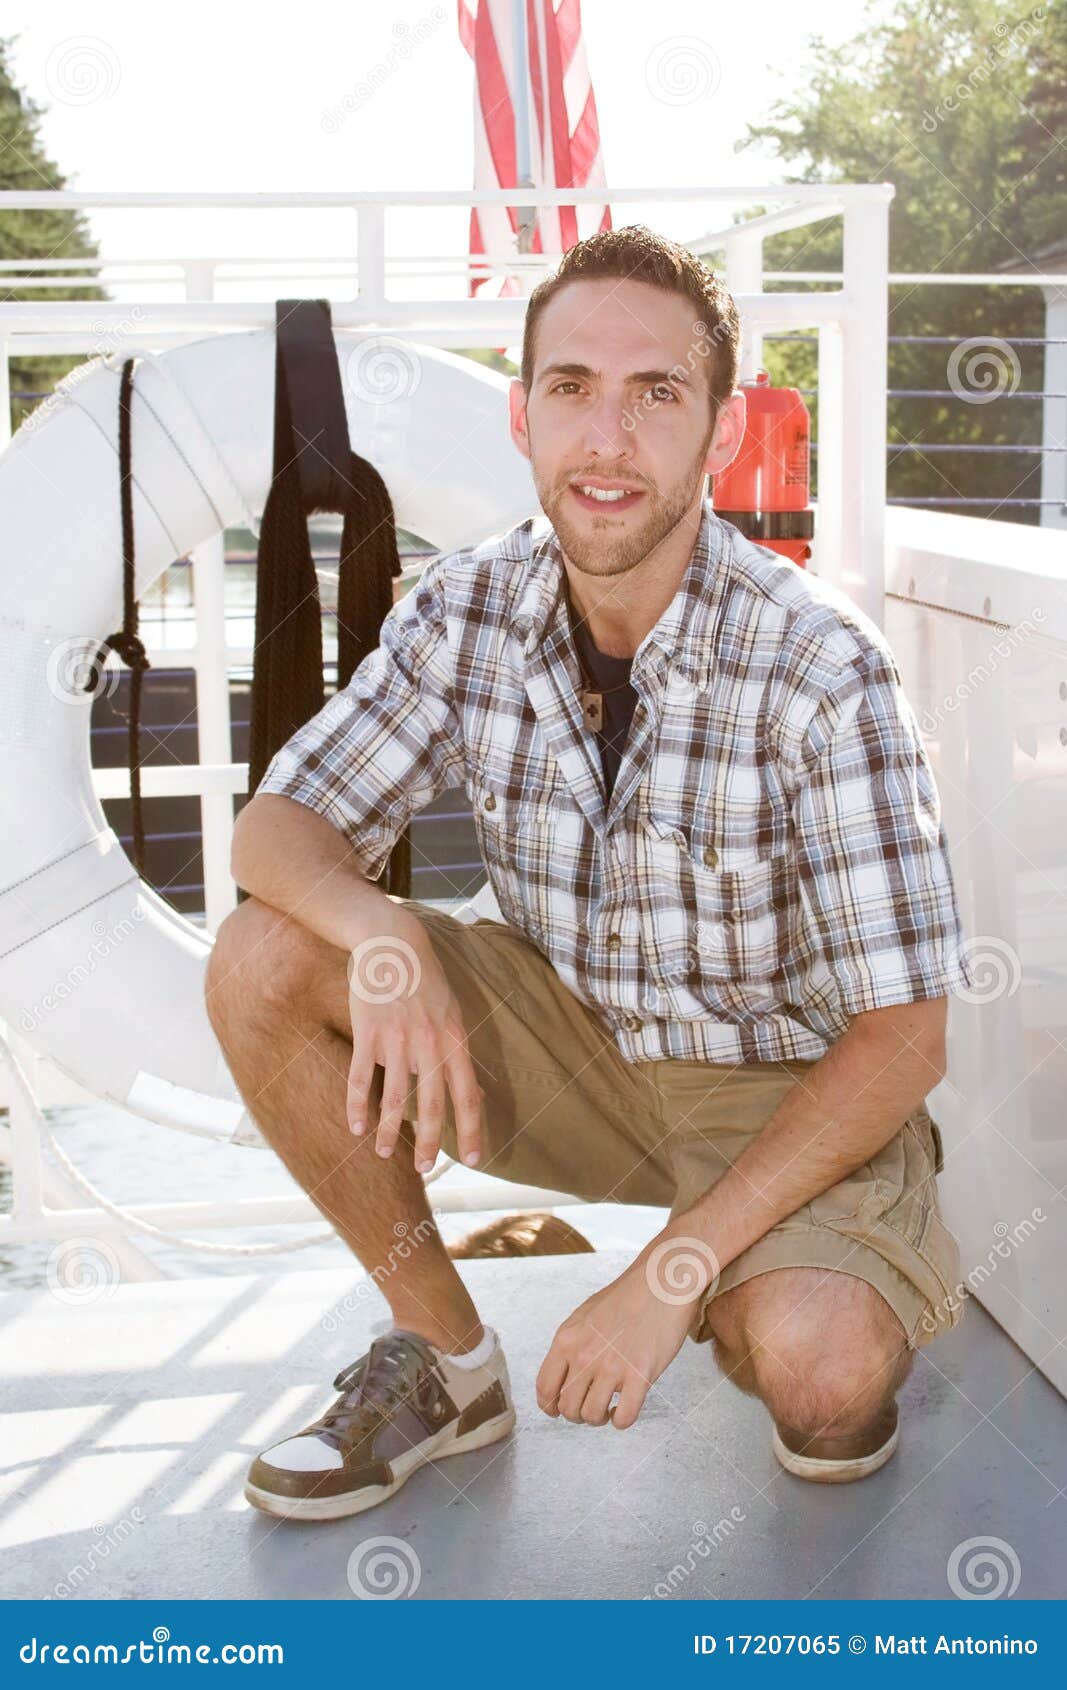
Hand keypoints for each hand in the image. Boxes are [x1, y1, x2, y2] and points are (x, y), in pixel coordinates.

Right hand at [344, 905, 484, 1172]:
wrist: (393, 943)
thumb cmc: (427, 982)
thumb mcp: (454, 1014)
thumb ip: (460, 1055)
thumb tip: (477, 1096)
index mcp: (455, 1040)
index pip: (468, 1096)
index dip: (472, 1130)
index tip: (474, 1159)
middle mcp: (429, 1044)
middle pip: (431, 1105)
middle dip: (429, 1143)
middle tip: (424, 1168)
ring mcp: (397, 1039)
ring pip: (394, 1098)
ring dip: (388, 1131)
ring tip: (382, 1153)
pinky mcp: (368, 1033)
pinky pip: (362, 1078)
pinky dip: (357, 1106)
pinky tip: (355, 1126)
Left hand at [535, 1230, 718, 1428]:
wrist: (660, 1282)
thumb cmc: (626, 1297)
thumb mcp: (584, 1315)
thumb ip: (572, 1344)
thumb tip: (565, 1374)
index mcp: (566, 1339)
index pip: (545, 1388)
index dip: (549, 1406)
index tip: (558, 1411)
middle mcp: (584, 1355)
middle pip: (567, 1408)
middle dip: (577, 1415)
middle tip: (591, 1406)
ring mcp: (612, 1367)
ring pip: (592, 1416)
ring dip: (599, 1418)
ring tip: (609, 1407)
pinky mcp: (640, 1375)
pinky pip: (624, 1417)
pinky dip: (621, 1421)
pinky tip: (625, 1407)